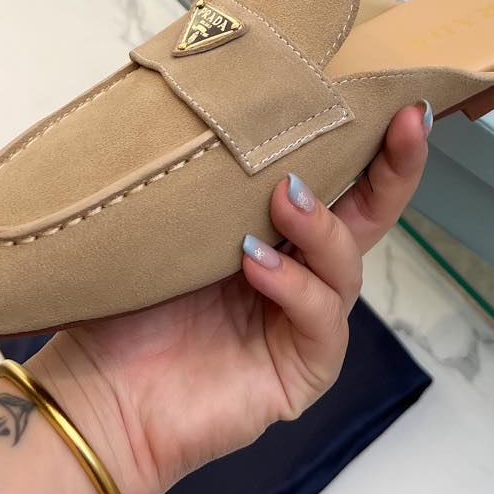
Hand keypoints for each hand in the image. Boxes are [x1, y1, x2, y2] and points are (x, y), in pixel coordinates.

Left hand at [28, 104, 429, 493]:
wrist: (90, 397)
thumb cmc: (119, 308)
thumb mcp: (163, 224)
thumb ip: (203, 176)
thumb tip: (216, 96)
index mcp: (270, 231)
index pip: (333, 180)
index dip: (369, 140)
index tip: (396, 97)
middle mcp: (297, 272)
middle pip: (368, 217)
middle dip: (394, 168)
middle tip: (403, 124)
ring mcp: (303, 322)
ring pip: (345, 266)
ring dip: (321, 227)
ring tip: (285, 199)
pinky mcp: (302, 370)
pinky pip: (321, 321)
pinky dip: (295, 288)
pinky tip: (258, 266)